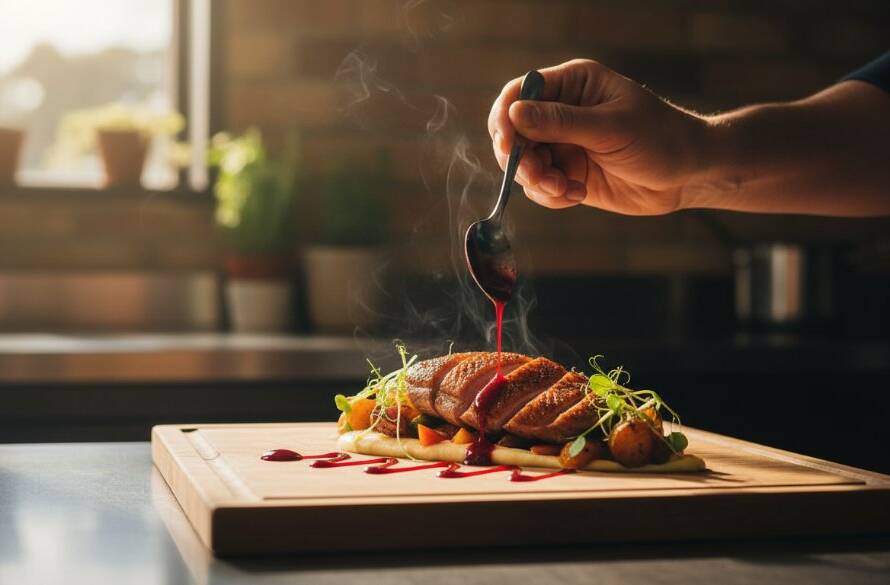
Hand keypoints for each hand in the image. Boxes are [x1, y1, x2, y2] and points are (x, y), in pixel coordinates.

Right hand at [488, 59, 708, 214]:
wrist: (687, 176)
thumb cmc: (659, 138)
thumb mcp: (611, 127)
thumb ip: (561, 122)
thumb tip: (514, 114)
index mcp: (572, 85)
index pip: (520, 93)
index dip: (505, 118)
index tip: (507, 145)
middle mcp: (561, 113)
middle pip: (514, 132)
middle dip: (520, 158)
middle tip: (539, 176)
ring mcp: (563, 145)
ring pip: (523, 164)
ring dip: (537, 181)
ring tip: (564, 189)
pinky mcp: (567, 174)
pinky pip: (540, 187)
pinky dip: (550, 196)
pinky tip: (575, 195)